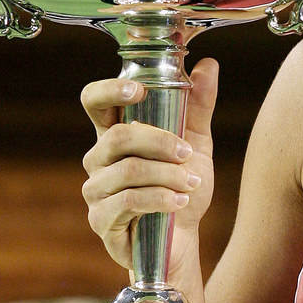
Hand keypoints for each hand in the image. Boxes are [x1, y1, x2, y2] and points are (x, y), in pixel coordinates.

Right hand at [80, 57, 217, 280]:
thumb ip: (198, 106)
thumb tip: (207, 65)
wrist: (183, 237)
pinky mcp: (101, 219)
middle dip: (159, 142)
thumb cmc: (182, 186)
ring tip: (191, 184)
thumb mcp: (196, 143)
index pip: (94, 101)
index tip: (139, 91)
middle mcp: (98, 158)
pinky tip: (179, 202)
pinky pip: (127, 201)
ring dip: (166, 175)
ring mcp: (96, 189)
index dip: (110, 90)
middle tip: (187, 152)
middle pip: (118, 136)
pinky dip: (159, 199)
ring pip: (127, 170)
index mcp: (115, 133)